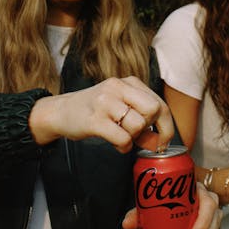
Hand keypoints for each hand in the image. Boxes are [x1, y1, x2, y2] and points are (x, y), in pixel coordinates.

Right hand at [29, 76, 173, 152]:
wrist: (61, 111)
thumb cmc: (95, 109)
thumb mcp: (120, 101)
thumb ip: (141, 113)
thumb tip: (161, 138)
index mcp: (129, 82)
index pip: (159, 103)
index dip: (167, 126)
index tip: (164, 141)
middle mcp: (118, 88)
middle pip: (153, 110)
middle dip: (151, 129)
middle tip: (140, 137)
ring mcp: (105, 102)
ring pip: (138, 125)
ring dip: (134, 138)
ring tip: (122, 137)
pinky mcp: (95, 120)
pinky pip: (123, 138)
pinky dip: (124, 147)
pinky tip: (116, 144)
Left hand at [122, 184, 221, 228]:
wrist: (171, 198)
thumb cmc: (165, 198)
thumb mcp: (153, 203)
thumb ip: (140, 212)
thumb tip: (127, 224)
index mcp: (197, 191)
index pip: (208, 202)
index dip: (204, 219)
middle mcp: (207, 204)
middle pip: (214, 222)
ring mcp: (210, 218)